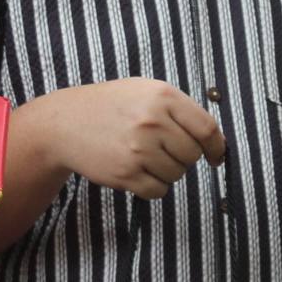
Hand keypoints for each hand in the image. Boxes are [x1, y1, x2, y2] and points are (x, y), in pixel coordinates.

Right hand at [38, 79, 225, 199]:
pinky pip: (158, 190)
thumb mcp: (146, 91)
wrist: (65, 122)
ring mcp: (138, 149)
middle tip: (162, 149)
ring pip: (177, 174)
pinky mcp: (126, 174)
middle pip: (192, 154)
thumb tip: (216, 142)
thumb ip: (180, 110)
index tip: (215, 155)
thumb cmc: (112, 106)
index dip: (216, 146)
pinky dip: (153, 186)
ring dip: (167, 171)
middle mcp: (153, 122)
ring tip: (144, 155)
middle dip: (184, 156)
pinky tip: (137, 170)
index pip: (207, 128)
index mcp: (163, 96)